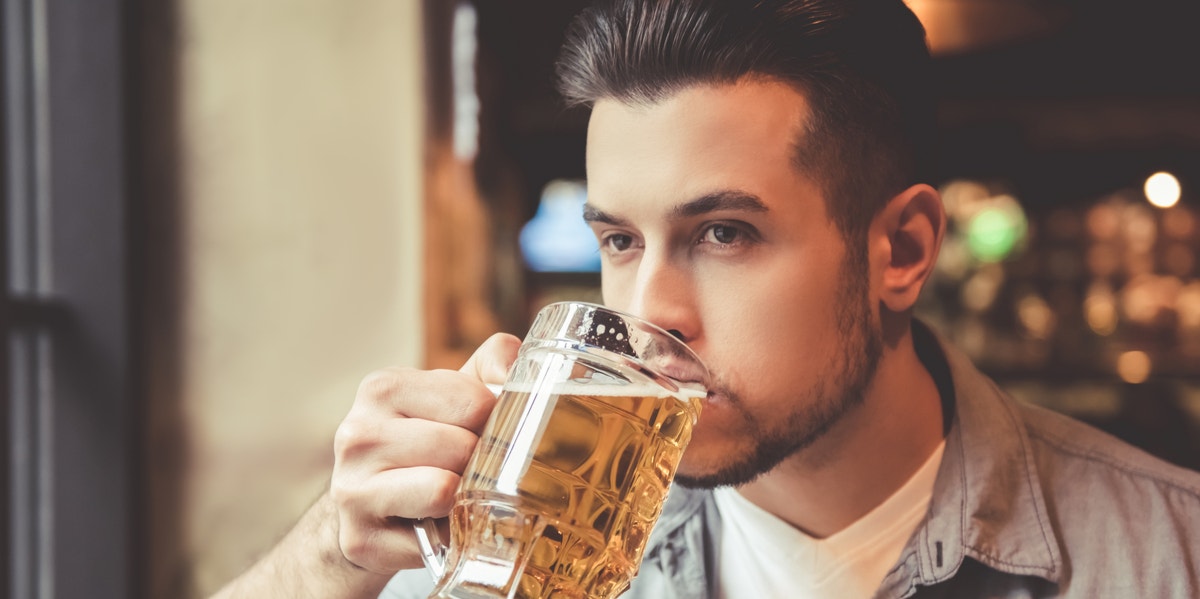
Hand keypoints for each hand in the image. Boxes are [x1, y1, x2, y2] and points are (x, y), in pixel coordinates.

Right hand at [330, 333, 521, 574]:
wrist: (367, 507)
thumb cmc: (422, 443)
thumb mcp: (452, 393)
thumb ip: (492, 363)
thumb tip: (514, 369)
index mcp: (384, 388)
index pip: (472, 401)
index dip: (493, 421)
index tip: (484, 432)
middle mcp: (358, 434)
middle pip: (461, 447)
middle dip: (480, 464)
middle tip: (469, 471)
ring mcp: (351, 488)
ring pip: (443, 490)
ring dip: (462, 501)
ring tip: (451, 496)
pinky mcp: (358, 539)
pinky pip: (431, 540)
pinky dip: (446, 538)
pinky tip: (433, 528)